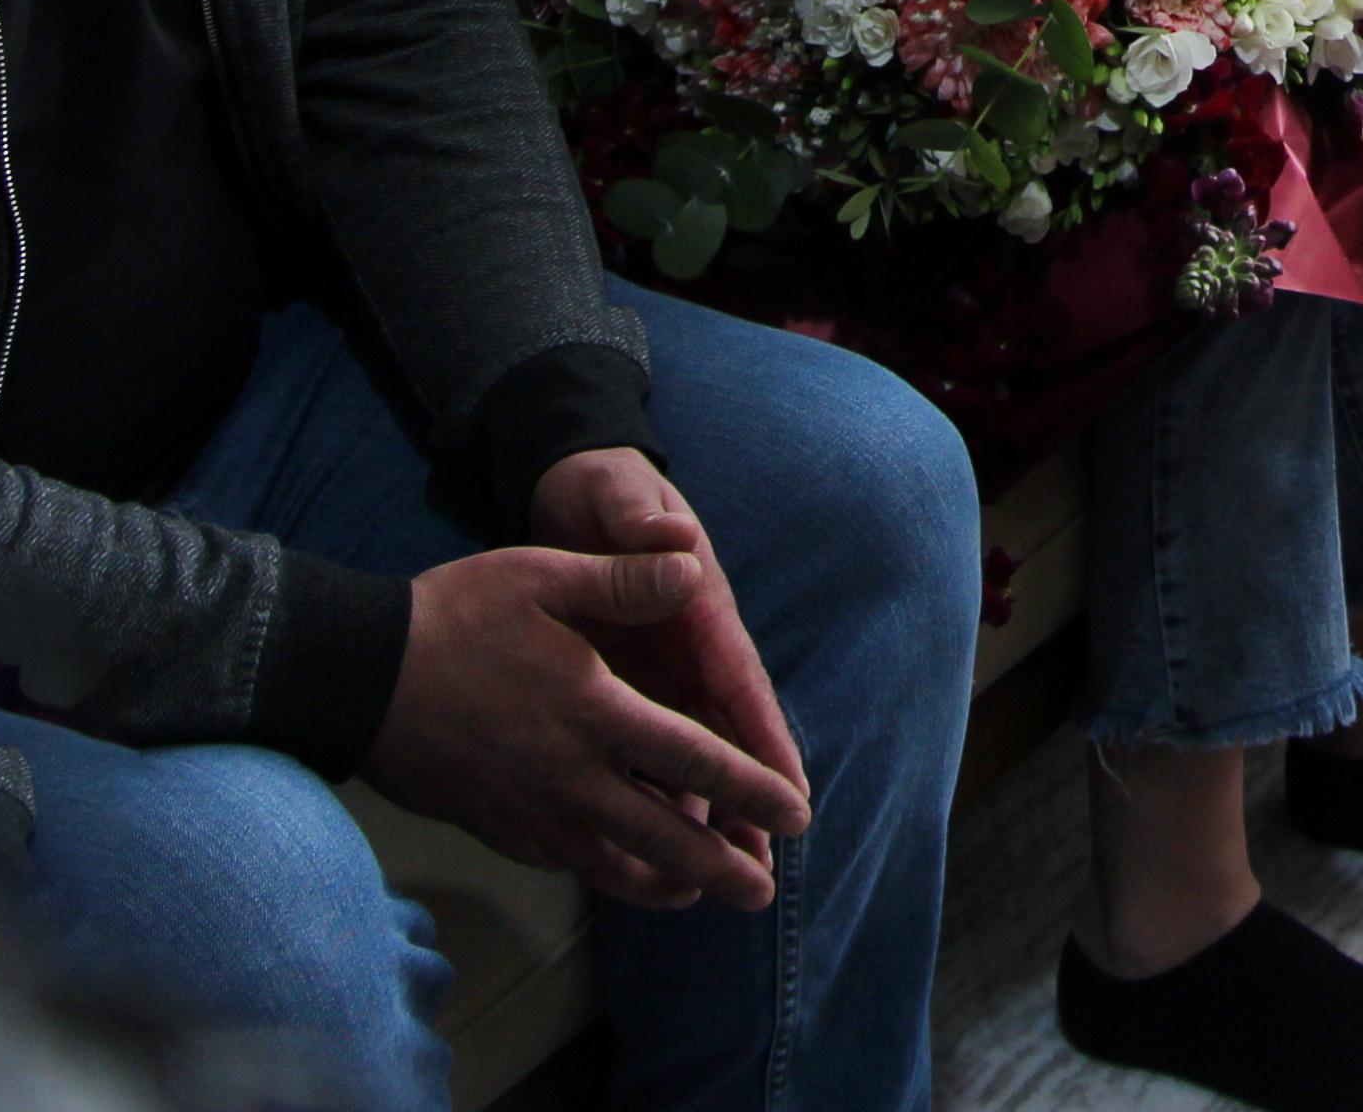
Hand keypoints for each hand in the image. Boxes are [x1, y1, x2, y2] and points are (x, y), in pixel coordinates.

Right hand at [373, 529, 807, 914]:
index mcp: (595, 711)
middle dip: (722, 865)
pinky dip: (608, 876)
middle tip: (763, 889)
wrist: (359, 677)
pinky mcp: (497, 826)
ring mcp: (531, 809)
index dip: (751, 789)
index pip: (694, 761)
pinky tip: (625, 875)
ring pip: (616, 863)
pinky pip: (567, 862)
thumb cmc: (454, 618)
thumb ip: (623, 579)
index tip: (795, 814)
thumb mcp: (542, 576)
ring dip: (668, 884)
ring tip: (706, 895)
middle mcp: (571, 774)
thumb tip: (691, 565)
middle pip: (665, 837)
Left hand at [528, 448, 806, 830]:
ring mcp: (662, 668)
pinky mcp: (628, 680)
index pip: (738, 678)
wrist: (573, 491)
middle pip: (725, 730)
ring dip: (706, 805)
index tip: (790, 791)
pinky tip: (655, 843)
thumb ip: (644, 520)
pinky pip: (649, 745)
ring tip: (720, 872)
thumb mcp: (623, 497)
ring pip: (691, 749)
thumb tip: (676, 538)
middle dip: (747, 793)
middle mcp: (690, 647)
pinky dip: (656, 789)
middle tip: (766, 858)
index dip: (763, 737)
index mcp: (697, 607)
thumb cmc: (605, 493)